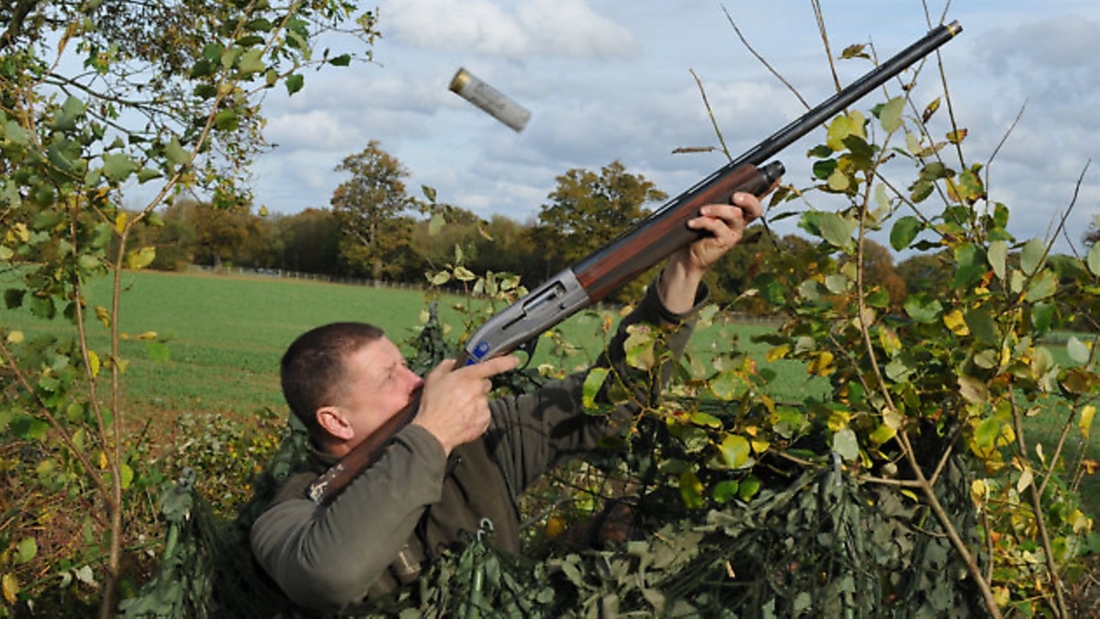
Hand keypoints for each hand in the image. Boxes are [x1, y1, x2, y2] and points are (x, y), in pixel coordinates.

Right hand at [412, 354, 519, 454]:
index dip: (506, 361)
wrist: (433, 432)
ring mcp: (483, 407)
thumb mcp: (433, 377)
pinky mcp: (484, 421)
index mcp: (468, 377)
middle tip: (460, 394)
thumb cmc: (432, 405)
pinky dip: (476, 416)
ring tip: (458, 409)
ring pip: (484, 400)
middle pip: (485, 384)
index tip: (514, 360)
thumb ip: (447, 365)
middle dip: (476, 387)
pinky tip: (462, 418)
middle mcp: (478, 390)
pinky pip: (484, 414)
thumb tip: (455, 362)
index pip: (492, 365)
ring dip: (475, 402)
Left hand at [658, 192, 763, 312]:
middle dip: (748, 199)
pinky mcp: (726, 241)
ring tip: (702, 210)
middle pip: (756, 209)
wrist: (690, 254)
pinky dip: (704, 221)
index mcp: (740, 211)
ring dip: (718, 208)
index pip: (757, 197)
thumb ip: (713, 200)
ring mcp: (735, 232)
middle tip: (735, 196)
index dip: (769, 189)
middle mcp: (741, 221)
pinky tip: (693, 222)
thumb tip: (712, 187)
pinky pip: (718, 226)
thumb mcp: (706, 211)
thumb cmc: (698, 229)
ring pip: (735, 214)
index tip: (777, 179)